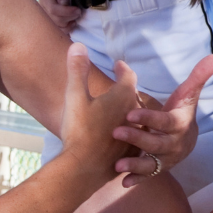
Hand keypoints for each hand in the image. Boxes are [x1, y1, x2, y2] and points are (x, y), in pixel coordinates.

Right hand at [39, 0, 80, 28]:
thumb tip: (64, 4)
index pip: (53, 10)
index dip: (67, 12)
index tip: (77, 9)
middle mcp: (43, 9)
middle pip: (56, 20)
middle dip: (70, 17)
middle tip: (79, 11)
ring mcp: (46, 15)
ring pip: (57, 27)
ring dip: (69, 23)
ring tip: (76, 16)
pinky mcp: (51, 19)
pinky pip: (58, 30)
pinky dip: (67, 29)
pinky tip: (72, 22)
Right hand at [58, 44, 139, 182]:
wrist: (84, 168)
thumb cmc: (79, 130)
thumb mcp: (74, 96)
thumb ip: (77, 70)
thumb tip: (78, 44)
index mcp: (123, 97)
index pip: (128, 76)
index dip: (122, 68)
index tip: (118, 64)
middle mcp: (134, 114)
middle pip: (134, 96)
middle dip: (127, 89)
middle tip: (119, 85)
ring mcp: (135, 134)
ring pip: (137, 118)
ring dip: (130, 112)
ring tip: (121, 111)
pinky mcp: (132, 152)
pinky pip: (134, 138)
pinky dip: (129, 132)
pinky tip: (121, 136)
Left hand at [111, 55, 212, 184]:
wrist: (187, 138)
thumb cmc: (182, 111)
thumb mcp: (189, 93)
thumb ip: (198, 76)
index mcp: (180, 124)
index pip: (166, 122)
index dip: (149, 118)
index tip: (130, 113)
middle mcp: (175, 145)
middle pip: (156, 144)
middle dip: (137, 139)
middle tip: (116, 132)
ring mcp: (166, 159)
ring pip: (152, 165)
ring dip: (135, 165)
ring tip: (117, 164)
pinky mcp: (158, 170)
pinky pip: (148, 177)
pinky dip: (137, 181)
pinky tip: (123, 182)